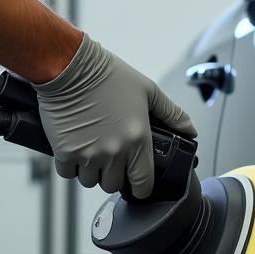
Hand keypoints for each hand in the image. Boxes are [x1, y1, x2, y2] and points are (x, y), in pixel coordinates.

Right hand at [33, 33, 196, 195]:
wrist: (70, 67)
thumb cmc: (108, 76)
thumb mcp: (148, 91)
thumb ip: (172, 114)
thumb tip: (190, 130)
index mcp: (136, 140)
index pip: (143, 183)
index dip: (142, 186)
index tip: (138, 181)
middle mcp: (113, 152)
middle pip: (114, 185)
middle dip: (114, 176)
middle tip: (112, 159)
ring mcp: (87, 154)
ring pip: (91, 182)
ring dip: (92, 172)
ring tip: (93, 152)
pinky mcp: (64, 152)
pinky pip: (68, 173)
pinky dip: (71, 166)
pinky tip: (76, 149)